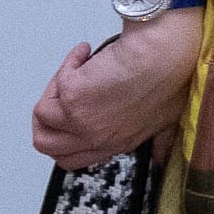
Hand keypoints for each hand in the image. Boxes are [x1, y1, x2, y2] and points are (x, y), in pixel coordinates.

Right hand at [33, 10, 201, 164]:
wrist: (164, 56)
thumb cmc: (171, 78)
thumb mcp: (168, 120)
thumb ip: (160, 140)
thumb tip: (160, 155)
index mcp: (117, 143)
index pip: (76, 158)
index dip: (67, 139)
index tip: (69, 121)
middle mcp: (96, 137)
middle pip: (48, 145)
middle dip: (45, 122)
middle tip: (56, 98)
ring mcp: (81, 120)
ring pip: (42, 117)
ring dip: (55, 90)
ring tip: (75, 72)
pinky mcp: (71, 97)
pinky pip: (55, 83)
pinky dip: (67, 65)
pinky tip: (84, 55)